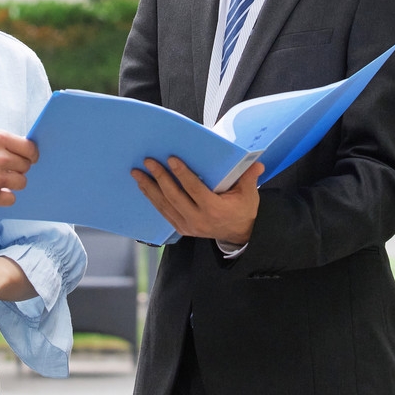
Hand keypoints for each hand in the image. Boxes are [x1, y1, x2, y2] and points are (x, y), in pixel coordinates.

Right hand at [0, 127, 36, 206]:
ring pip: (21, 183)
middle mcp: (0, 158)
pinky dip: (5, 197)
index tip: (28, 159)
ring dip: (13, 183)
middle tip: (5, 170)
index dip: (31, 155)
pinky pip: (10, 199)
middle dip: (18, 168)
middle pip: (26, 166)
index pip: (29, 148)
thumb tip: (19, 147)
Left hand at [132, 158, 261, 246]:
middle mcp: (198, 219)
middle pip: (174, 197)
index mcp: (214, 209)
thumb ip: (249, 178)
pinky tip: (144, 187)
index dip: (182, 174)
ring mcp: (188, 226)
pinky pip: (163, 212)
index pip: (194, 189)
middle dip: (160, 178)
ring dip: (149, 188)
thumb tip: (256, 164)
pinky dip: (152, 199)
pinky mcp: (181, 228)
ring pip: (164, 205)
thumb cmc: (243, 211)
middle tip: (149, 162)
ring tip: (137, 173)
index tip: (171, 159)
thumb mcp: (249, 195)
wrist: (238, 234)